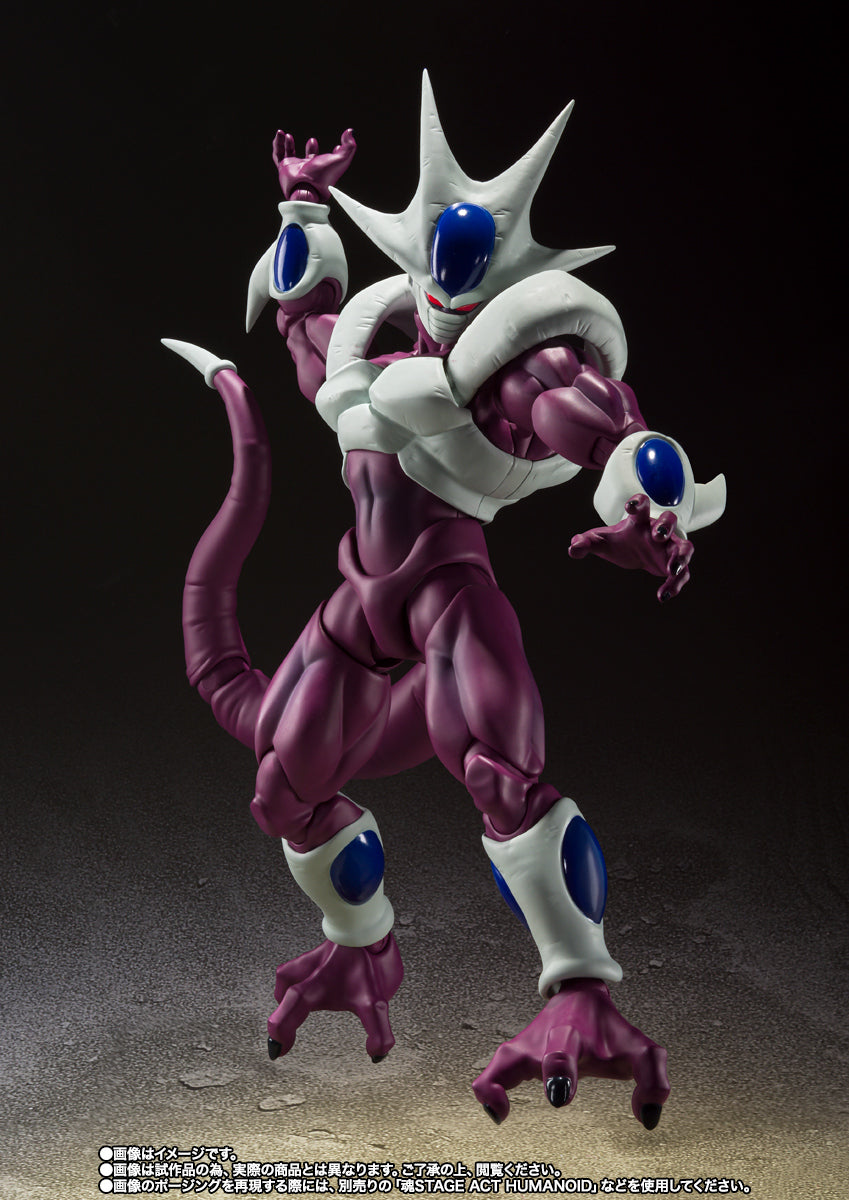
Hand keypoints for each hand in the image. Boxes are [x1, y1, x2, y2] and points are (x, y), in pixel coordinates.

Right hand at [267, 934, 402, 1061]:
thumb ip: (378, 1033)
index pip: (288, 1015)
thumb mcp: (376, 1003)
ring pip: (288, 974)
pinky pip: (301, 966)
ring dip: (285, 992)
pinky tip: (309, 981)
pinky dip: (299, 977)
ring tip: (290, 1007)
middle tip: (282, 1038)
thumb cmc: (370, 962)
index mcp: (314, 990)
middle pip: (283, 995)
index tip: (279, 1051)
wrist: (371, 930)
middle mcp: (309, 975)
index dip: (280, 1035)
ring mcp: (313, 961)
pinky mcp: (322, 952)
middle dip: (280, 1020)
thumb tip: (376, 1054)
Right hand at [272, 129, 356, 200]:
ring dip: (288, 144)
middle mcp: (308, 169)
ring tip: (288, 135)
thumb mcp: (341, 159)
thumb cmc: (323, 177)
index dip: (334, 153)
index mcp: (322, 169)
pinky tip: (280, 133)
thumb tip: (350, 131)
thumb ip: (349, 146)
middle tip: (313, 141)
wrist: (305, 189)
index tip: (337, 146)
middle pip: (309, 158)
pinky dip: (277, 143)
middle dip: (311, 149)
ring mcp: (295, 168)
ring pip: (289, 154)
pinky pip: (278, 154)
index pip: (328, 161)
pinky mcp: (284, 167)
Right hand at [472, 978, 668, 1126]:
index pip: (565, 1052)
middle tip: (558, 1099)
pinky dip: (487, 1092)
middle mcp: (548, 1040)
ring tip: (500, 1112)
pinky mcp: (512, 1056)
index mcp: (576, 1036)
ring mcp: (526, 1047)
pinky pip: (490, 1073)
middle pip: (542, 1055)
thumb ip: (653, 1079)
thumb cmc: (610, 1030)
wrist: (580, 995)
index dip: (562, 1073)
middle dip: (551, 1074)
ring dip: (497, 1085)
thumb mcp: (639, 1048)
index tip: (562, 1099)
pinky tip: (499, 1114)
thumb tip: (648, 1118)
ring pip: (503, 1062)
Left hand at [569, 493, 692, 602]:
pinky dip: (676, 585)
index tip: (630, 506)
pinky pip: (683, 573)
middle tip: (658, 536)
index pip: (642, 505)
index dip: (638, 502)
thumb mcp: (600, 541)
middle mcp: (657, 531)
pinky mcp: (674, 564)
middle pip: (669, 520)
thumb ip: (585, 542)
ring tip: (671, 571)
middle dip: (665, 527)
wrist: (636, 551)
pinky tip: (663, 596)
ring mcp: (669, 547)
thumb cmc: (620, 541)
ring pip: (685, 547)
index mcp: (639, 521)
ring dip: (681, 557)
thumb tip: (573, 547)